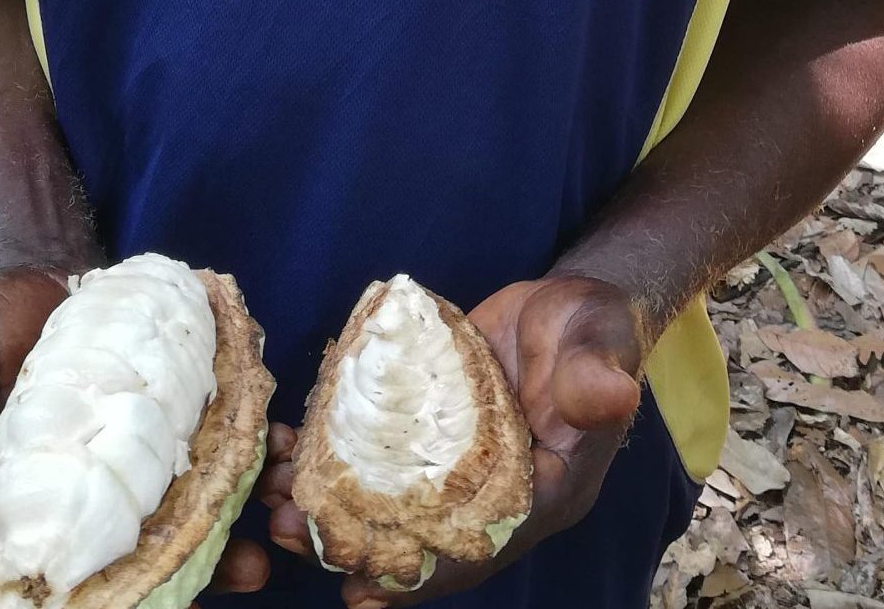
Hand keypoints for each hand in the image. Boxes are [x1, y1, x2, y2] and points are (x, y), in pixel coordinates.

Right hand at [0, 264, 279, 600]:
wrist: (43, 277)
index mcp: (34, 500)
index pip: (74, 564)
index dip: (119, 590)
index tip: (159, 597)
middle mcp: (94, 493)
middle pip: (150, 550)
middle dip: (201, 566)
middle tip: (249, 567)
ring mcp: (143, 460)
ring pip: (197, 508)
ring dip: (242, 515)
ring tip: (281, 506)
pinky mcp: (181, 421)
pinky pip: (223, 449)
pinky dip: (254, 451)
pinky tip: (282, 443)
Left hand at [260, 275, 644, 606]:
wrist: (570, 304)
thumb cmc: (594, 329)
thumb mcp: (600, 343)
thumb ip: (595, 376)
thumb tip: (610, 394)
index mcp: (542, 492)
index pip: (481, 549)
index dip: (426, 574)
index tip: (365, 593)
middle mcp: (493, 492)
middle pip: (421, 539)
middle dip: (354, 545)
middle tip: (288, 534)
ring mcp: (455, 464)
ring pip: (389, 503)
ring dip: (330, 507)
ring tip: (273, 501)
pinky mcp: (426, 429)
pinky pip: (377, 456)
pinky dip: (333, 458)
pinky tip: (288, 448)